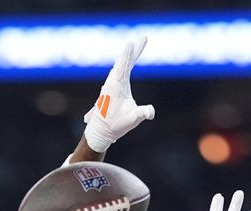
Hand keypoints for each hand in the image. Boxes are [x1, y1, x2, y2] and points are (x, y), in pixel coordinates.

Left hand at [83, 36, 153, 153]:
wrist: (100, 132)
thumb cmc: (115, 126)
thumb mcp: (131, 120)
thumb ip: (141, 114)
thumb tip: (150, 113)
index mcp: (116, 86)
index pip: (123, 66)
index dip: (128, 55)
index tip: (130, 43)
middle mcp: (112, 82)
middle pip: (124, 61)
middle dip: (134, 50)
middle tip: (143, 38)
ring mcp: (111, 84)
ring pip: (121, 65)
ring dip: (129, 55)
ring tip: (137, 45)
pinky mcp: (111, 87)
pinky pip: (119, 71)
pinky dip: (125, 63)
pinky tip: (128, 61)